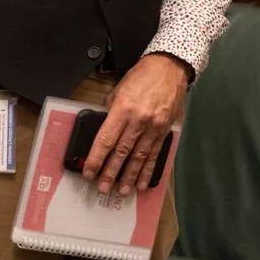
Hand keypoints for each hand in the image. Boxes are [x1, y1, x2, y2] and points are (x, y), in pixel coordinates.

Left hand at [85, 54, 188, 194]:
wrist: (170, 68)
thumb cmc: (143, 75)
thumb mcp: (120, 89)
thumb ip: (112, 111)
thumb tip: (105, 129)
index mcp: (123, 109)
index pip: (106, 140)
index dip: (96, 159)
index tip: (89, 173)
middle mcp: (139, 121)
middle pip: (122, 152)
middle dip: (110, 172)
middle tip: (102, 188)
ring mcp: (154, 128)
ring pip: (139, 157)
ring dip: (129, 176)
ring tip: (121, 191)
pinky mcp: (165, 131)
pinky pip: (155, 154)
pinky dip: (148, 170)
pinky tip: (143, 183)